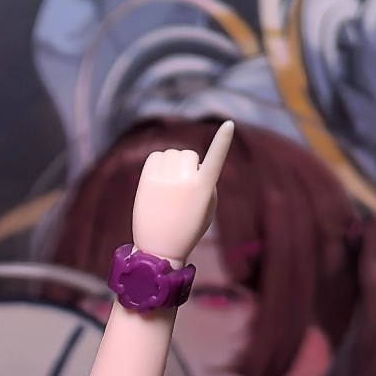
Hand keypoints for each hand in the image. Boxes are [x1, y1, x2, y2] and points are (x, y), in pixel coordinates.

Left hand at [132, 120, 233, 264]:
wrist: (159, 251)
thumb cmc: (187, 230)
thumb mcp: (206, 208)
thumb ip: (206, 183)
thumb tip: (195, 165)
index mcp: (204, 188)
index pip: (215, 159)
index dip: (223, 141)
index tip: (229, 125)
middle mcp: (185, 181)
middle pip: (189, 155)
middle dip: (187, 166)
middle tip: (182, 189)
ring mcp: (165, 180)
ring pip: (172, 154)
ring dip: (172, 165)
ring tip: (169, 187)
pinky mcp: (147, 182)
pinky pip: (155, 157)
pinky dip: (157, 164)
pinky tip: (158, 179)